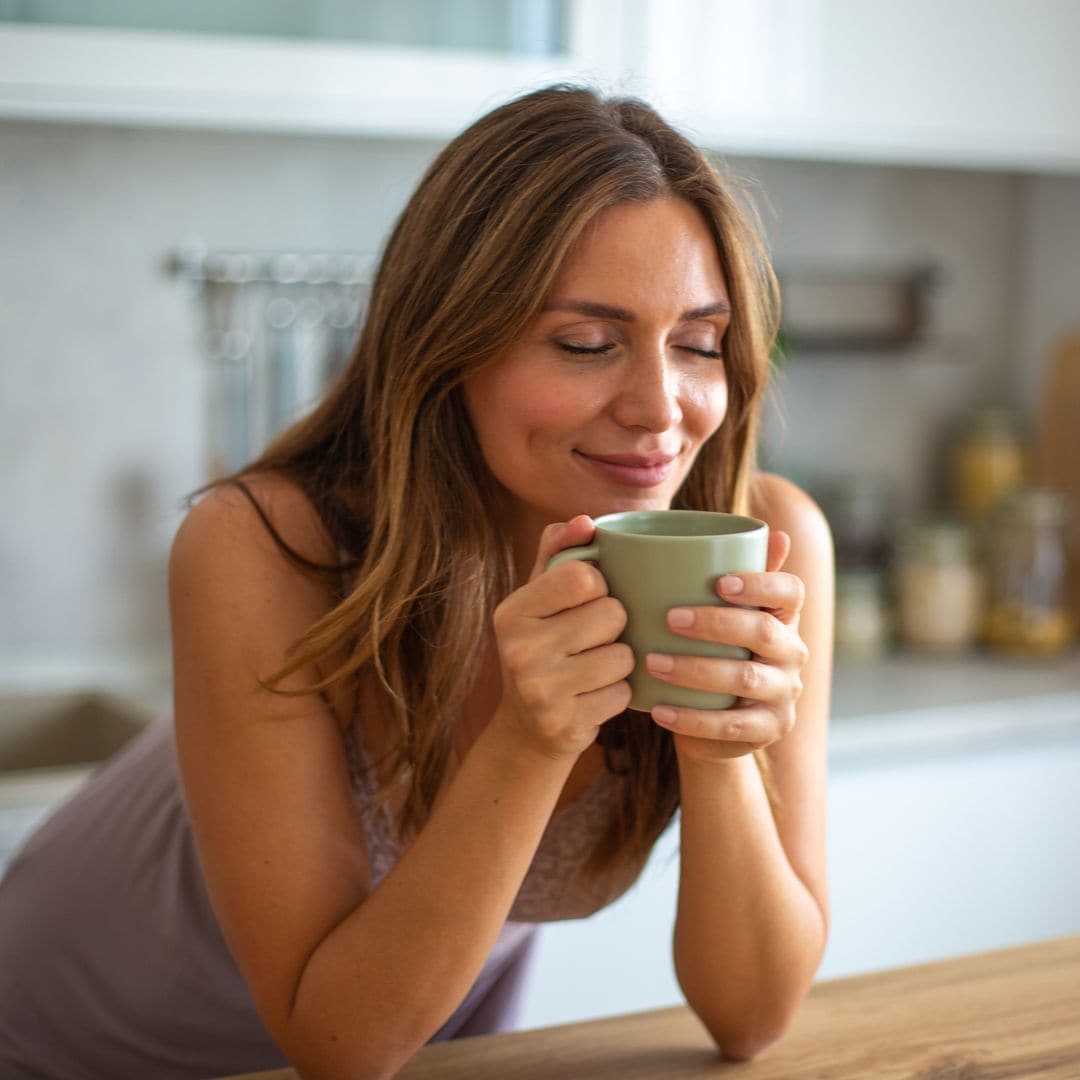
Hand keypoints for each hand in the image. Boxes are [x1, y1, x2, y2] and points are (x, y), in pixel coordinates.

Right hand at [490, 516, 634, 760]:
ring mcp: (538, 691)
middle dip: (614, 626)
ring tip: (595, 668)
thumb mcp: (541, 597)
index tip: (589, 598)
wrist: (526, 729)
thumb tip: (585, 521)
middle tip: (593, 639)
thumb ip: (560, 551)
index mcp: (512, 611)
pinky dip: (618, 694)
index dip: (601, 585)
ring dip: (620, 662)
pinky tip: (594, 695)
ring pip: (623, 656)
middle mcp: (519, 649)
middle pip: (611, 614)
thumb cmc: (544, 646)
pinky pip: (623, 694)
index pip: (584, 576)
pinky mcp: (562, 724)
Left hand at [644, 530, 808, 761]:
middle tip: (669, 617)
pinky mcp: (768, 730)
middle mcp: (792, 653)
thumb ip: (721, 570)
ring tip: (653, 661)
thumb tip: (752, 527)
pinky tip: (659, 709)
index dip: (761, 584)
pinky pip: (732, 727)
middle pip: (764, 633)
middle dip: (716, 623)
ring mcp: (784, 695)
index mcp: (782, 617)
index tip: (719, 582)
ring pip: (747, 679)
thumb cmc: (708, 651)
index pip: (791, 592)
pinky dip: (693, 719)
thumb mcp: (714, 613)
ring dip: (696, 669)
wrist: (710, 722)